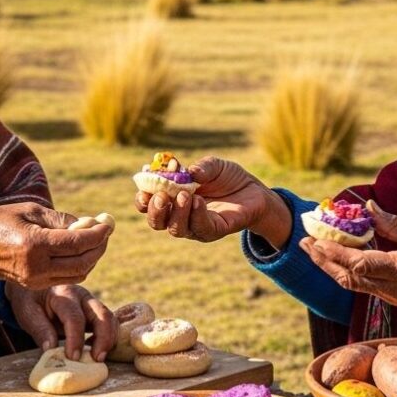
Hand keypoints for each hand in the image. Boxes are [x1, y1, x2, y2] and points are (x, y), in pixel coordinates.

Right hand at [0, 202, 111, 293]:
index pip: (78, 243)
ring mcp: (36, 280)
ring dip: (92, 257)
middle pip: (83, 262)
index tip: (108, 222)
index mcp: (34, 244)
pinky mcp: (36, 285)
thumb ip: (61, 219)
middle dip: (100, 246)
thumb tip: (89, 224)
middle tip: (105, 230)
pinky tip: (81, 249)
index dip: (99, 233)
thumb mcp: (30, 210)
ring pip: (79, 273)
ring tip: (95, 238)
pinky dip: (80, 264)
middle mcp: (36, 267)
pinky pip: (68, 278)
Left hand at [6, 283, 117, 360]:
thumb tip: (51, 349)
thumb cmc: (31, 300)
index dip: (75, 339)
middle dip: (104, 339)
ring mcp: (91, 302)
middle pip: (102, 315)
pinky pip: (109, 323)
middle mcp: (82, 296)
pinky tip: (92, 350)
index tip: (72, 357)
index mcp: (63, 294)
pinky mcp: (95, 311)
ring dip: (109, 339)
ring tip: (97, 358)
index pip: (74, 317)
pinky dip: (107, 337)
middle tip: (97, 360)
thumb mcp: (28, 313)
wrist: (35, 288)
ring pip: (110, 319)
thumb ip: (40, 330)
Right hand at [134, 156, 291, 246]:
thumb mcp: (214, 166)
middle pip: (156, 222)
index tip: (144, 180)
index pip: (148, 204)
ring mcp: (196, 226)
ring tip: (185, 194)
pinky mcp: (214, 231)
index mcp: (172, 199)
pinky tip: (198, 200)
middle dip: (154, 210)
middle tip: (160, 195)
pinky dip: (196, 215)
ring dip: (176, 212)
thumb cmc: (228, 178)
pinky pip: (200, 228)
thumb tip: (186, 171)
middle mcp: (180, 216)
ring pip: (176, 228)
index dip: (142, 195)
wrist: (254, 191)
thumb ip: (200, 167)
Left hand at [299, 201, 396, 335]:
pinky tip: (335, 254)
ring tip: (311, 246)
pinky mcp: (391, 296)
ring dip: (328, 265)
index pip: (360, 264)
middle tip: (303, 240)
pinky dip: (344, 268)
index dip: (335, 253)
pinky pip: (361, 283)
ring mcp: (391, 296)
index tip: (316, 238)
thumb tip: (366, 210)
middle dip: (322, 260)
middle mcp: (392, 289)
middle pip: (347, 277)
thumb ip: (394, 224)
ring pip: (350, 283)